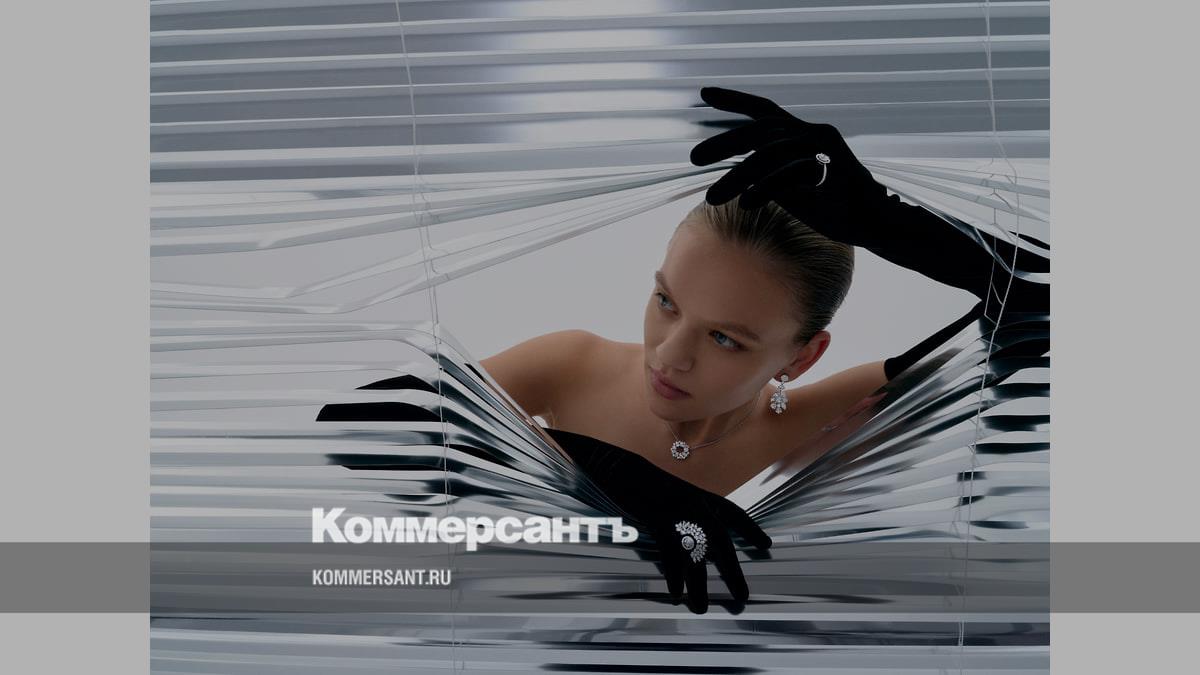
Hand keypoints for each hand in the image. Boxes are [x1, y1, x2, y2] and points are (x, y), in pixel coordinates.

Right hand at [545, 427, 771, 613]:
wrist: (616, 465)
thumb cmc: (638, 480)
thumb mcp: (667, 492)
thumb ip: (682, 510)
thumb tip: (689, 537)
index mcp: (697, 494)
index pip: (732, 512)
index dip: (750, 529)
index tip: (767, 545)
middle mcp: (693, 502)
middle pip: (721, 541)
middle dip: (733, 570)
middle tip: (743, 596)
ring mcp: (676, 510)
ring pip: (695, 553)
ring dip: (700, 584)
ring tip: (703, 608)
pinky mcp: (658, 518)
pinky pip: (671, 552)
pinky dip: (673, 574)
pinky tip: (675, 593)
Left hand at [690, 86, 886, 248]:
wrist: (873, 223)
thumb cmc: (831, 205)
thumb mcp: (790, 189)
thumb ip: (766, 176)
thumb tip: (735, 175)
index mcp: (800, 134)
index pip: (764, 110)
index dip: (735, 100)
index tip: (705, 93)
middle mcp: (812, 132)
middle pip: (760, 130)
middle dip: (724, 142)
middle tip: (694, 157)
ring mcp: (824, 146)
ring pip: (770, 154)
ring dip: (737, 177)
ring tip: (712, 198)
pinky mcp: (833, 165)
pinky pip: (790, 175)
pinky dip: (766, 189)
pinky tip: (746, 204)